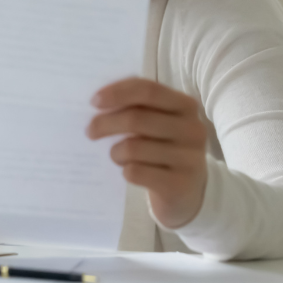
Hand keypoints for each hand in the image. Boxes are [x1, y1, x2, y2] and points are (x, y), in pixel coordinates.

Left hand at [87, 77, 207, 228]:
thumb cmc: (164, 148)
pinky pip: (136, 172)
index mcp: (185, 106)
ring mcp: (189, 158)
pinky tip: (129, 170)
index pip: (148, 91)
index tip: (94, 101)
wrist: (188, 191)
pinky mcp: (178, 184)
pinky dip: (125, 170)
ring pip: (133, 148)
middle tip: (90, 131)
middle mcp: (192, 129)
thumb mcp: (159, 123)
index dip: (118, 93)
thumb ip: (137, 107)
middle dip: (106, 123)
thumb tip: (99, 103)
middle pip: (137, 119)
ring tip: (115, 155)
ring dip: (115, 152)